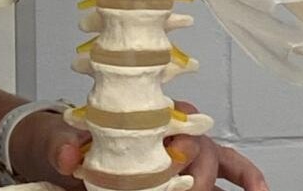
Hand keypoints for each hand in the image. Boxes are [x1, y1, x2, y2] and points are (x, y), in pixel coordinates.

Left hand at [25, 101, 269, 190]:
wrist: (61, 150)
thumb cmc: (67, 142)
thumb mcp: (58, 144)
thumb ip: (63, 148)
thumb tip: (67, 155)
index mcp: (134, 118)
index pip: (163, 125)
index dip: (172, 144)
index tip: (173, 155)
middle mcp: (162, 130)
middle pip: (195, 146)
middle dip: (197, 168)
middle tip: (189, 188)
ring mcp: (178, 151)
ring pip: (216, 157)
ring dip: (239, 173)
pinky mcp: (186, 171)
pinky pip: (224, 170)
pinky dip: (244, 177)